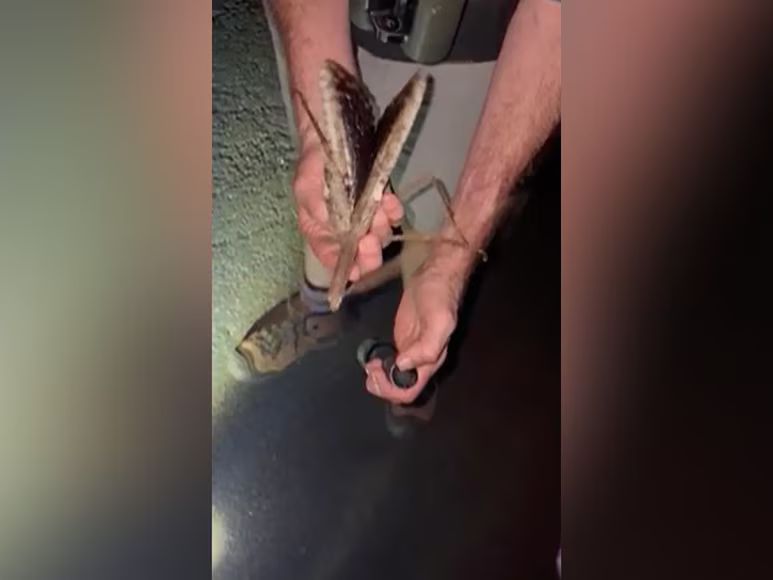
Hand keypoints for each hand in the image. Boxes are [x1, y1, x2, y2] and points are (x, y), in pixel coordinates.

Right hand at [293, 145, 403, 281]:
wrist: (332, 137)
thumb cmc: (313, 165)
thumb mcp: (306, 187)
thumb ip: (317, 208)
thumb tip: (333, 227)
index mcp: (321, 233)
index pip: (332, 257)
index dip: (346, 267)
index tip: (357, 270)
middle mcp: (344, 231)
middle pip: (360, 251)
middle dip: (368, 250)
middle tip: (370, 240)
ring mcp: (365, 218)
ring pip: (378, 234)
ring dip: (380, 227)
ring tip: (379, 212)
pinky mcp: (381, 203)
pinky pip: (391, 214)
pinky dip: (393, 212)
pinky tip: (391, 203)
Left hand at [365, 259, 463, 403]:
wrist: (435, 276)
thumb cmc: (439, 297)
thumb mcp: (439, 321)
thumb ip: (426, 346)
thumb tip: (403, 365)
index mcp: (431, 361)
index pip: (411, 391)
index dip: (392, 389)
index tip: (378, 373)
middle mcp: (420, 361)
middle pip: (400, 389)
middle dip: (382, 386)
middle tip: (370, 370)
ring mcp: (410, 351)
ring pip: (394, 378)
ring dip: (379, 378)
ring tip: (369, 366)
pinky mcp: (403, 340)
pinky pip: (391, 362)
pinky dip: (379, 366)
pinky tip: (371, 358)